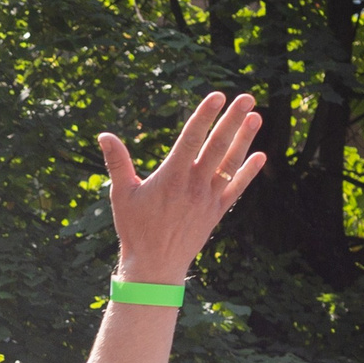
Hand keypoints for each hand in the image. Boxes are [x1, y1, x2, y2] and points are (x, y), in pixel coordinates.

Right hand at [97, 92, 267, 283]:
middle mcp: (193, 185)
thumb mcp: (121, 194)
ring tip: (256, 117)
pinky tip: (259, 155)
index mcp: (170, 178)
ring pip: (230, 163)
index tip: (217, 96)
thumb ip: (117, 163)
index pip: (191, 139)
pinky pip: (236, 188)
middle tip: (246, 98)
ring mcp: (208, 198)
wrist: (154, 266)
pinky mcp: (216, 212)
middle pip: (217, 146)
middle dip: (232, 120)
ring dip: (244, 139)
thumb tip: (104, 135)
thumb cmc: (134, 228)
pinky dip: (248, 172)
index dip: (204, 116)